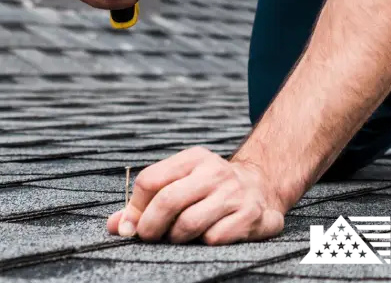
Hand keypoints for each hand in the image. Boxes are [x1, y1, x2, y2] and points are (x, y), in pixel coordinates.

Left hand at [107, 147, 284, 244]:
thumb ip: (147, 202)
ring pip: (188, 224)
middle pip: (167, 201)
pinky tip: (207, 237)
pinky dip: (204, 243)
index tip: (134, 225)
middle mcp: (214, 172)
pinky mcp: (250, 215)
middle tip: (150, 238)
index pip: (150, 180)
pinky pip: (214, 238)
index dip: (136, 208)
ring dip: (176, 238)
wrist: (262, 186)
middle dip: (150, 228)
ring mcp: (234, 193)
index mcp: (194, 159)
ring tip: (179, 238)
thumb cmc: (211, 188)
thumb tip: (115, 225)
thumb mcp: (183, 182)